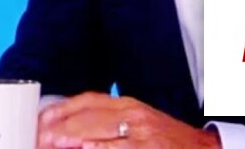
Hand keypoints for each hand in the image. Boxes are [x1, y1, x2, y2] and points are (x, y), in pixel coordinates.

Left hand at [38, 93, 220, 148]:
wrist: (203, 148)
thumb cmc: (166, 139)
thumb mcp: (136, 122)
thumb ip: (107, 121)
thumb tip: (71, 133)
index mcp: (128, 105)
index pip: (88, 100)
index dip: (62, 109)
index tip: (42, 120)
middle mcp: (134, 115)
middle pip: (89, 116)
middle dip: (62, 127)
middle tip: (42, 137)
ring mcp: (142, 134)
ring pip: (101, 133)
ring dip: (74, 139)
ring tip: (52, 143)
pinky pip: (119, 148)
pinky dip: (101, 148)